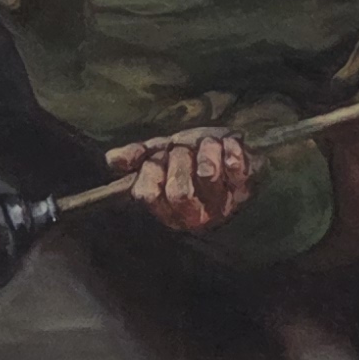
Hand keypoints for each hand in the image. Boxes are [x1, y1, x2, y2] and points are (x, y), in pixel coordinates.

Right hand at [107, 124, 254, 232]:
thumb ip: (138, 156)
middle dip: (180, 159)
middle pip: (179, 192)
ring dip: (205, 148)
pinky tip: (227, 144)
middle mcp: (195, 215)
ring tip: (208, 143)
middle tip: (185, 149)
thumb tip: (112, 160)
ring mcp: (222, 204)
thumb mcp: (162, 152)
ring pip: (208, 174)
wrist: (230, 147)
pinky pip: (235, 166)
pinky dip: (229, 147)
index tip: (159, 156)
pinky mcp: (246, 189)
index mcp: (168, 210)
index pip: (148, 196)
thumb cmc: (192, 155)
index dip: (152, 170)